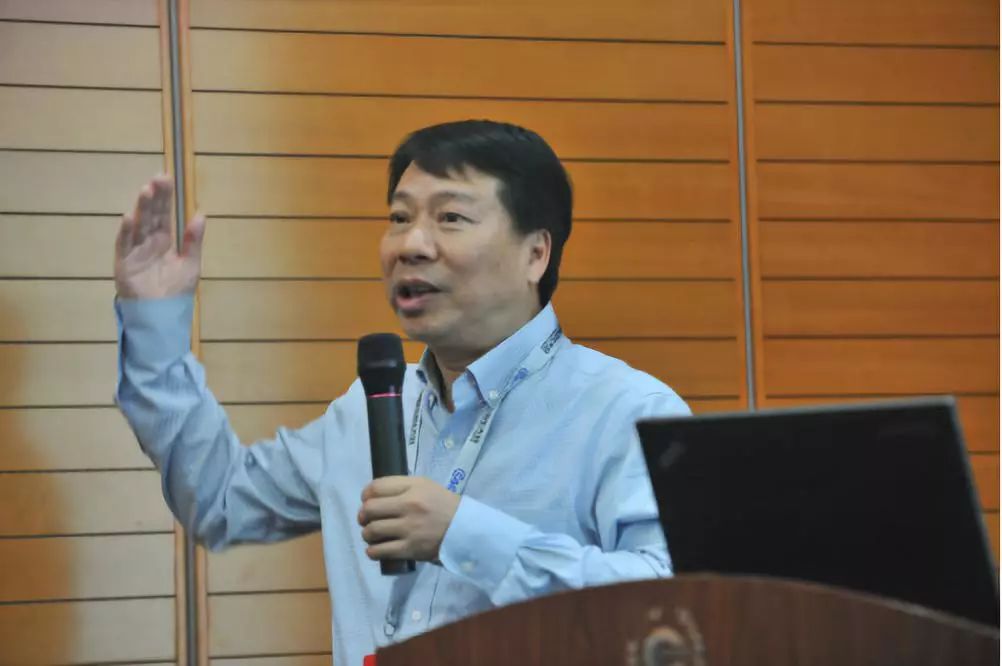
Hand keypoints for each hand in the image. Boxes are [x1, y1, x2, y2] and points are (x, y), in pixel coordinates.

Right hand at [115, 175, 205, 298]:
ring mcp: (134, 251)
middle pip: (151, 215)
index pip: (164, 215)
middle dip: (154, 197)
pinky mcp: (124, 263)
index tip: (166, 178)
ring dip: (141, 208)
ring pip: (138, 225)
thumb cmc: (176, 292)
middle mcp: (148, 242)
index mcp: (165, 241)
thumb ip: (194, 241)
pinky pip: (124, 245)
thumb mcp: (191, 264)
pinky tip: (130, 217)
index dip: (165, 198)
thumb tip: (201, 214)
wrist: (162, 316)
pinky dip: (126, 232)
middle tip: (158, 178)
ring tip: (146, 191)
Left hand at [358, 476, 460, 561]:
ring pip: (372, 531)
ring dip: (367, 534)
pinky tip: (375, 549)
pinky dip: (372, 551)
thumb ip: (402, 487)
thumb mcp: (426, 486)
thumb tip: (374, 496)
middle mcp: (409, 505)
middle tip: (366, 520)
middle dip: (363, 515)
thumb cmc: (444, 506)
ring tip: (372, 535)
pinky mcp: (411, 549)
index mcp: (413, 487)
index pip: (376, 487)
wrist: (466, 530)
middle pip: (370, 509)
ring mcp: (409, 528)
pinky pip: (380, 551)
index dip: (365, 495)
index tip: (367, 501)